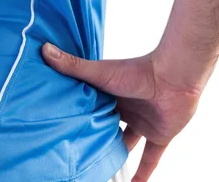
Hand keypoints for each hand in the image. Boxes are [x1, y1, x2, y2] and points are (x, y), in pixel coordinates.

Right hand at [41, 43, 200, 181]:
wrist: (174, 77)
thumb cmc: (138, 71)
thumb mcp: (100, 73)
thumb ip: (73, 66)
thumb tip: (44, 49)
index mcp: (111, 93)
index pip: (91, 109)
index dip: (79, 118)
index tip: (61, 130)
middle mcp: (127, 108)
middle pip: (107, 127)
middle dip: (95, 138)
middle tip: (77, 154)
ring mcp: (143, 123)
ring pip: (126, 144)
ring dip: (116, 156)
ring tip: (98, 171)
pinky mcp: (159, 135)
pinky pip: (150, 159)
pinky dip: (143, 174)